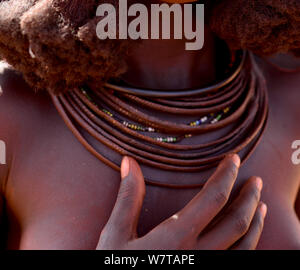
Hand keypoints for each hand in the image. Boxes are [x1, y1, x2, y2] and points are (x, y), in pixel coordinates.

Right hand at [96, 154, 266, 249]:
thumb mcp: (115, 237)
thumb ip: (128, 199)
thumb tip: (130, 162)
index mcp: (177, 237)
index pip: (213, 197)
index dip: (226, 175)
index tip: (233, 159)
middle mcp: (199, 256)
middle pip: (237, 222)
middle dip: (250, 198)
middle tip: (256, 181)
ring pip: (245, 247)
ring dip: (256, 224)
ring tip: (261, 206)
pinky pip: (239, 263)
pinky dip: (249, 246)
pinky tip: (247, 238)